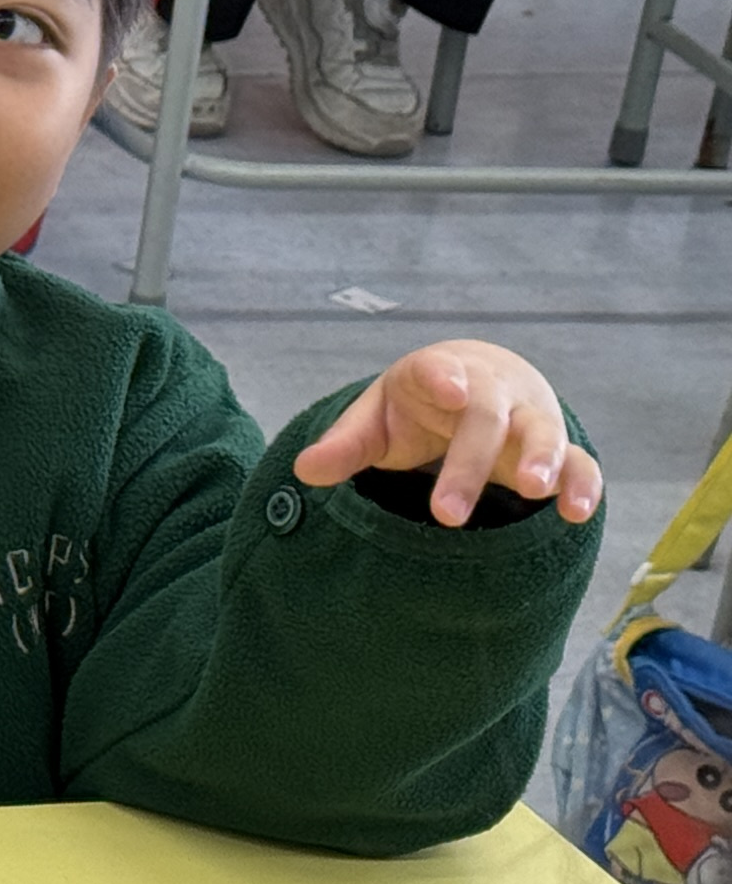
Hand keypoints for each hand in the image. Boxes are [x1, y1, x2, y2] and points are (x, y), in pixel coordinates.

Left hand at [290, 338, 601, 527]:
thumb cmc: (418, 406)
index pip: (437, 369)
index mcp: (436, 374)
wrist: (477, 383)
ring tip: (532, 490)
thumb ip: (345, 445)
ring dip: (541, 459)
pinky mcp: (556, 450)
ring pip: (542, 433)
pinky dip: (581, 485)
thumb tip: (303, 470)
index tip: (448, 391)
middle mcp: (488, 392)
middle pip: (485, 418)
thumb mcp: (377, 419)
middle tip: (445, 512)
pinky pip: (579, 464)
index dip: (442, 377)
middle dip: (468, 462)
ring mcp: (527, 419)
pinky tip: (575, 514)